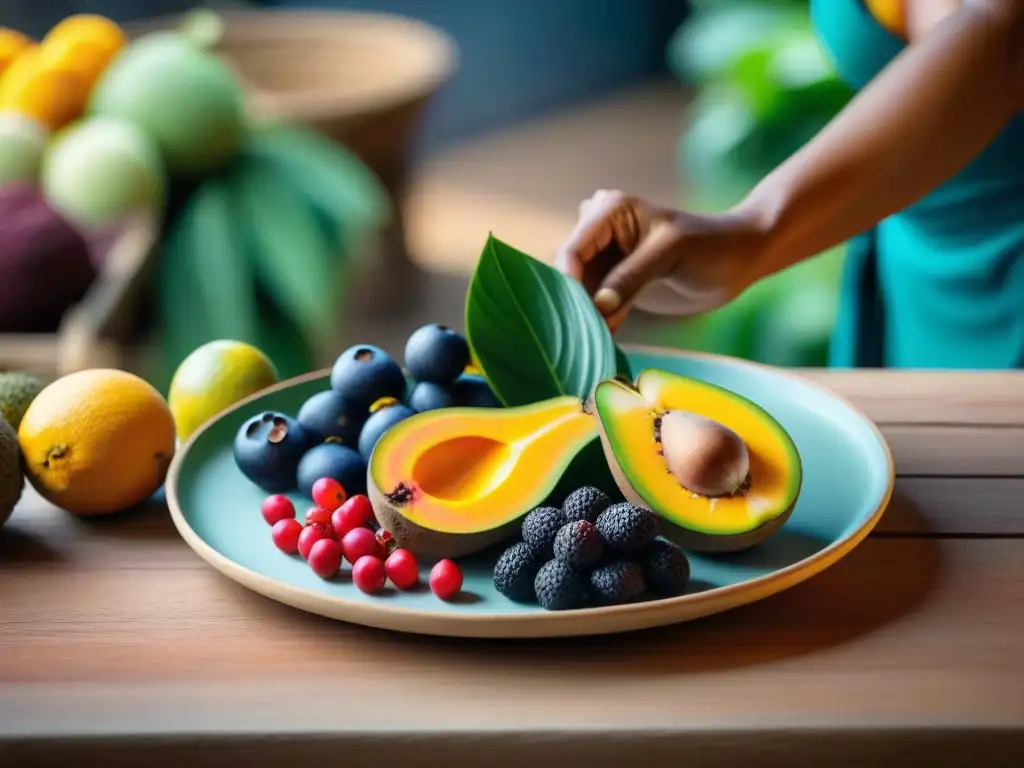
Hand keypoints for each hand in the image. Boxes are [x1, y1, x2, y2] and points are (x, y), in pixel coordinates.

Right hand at [554, 190, 765, 331]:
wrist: (740, 260)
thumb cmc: (711, 244)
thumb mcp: (669, 253)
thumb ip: (630, 277)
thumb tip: (598, 306)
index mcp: (608, 211)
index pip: (573, 249)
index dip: (569, 280)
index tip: (578, 314)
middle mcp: (600, 233)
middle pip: (570, 271)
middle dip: (576, 301)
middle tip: (583, 333)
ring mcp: (607, 260)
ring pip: (581, 292)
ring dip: (586, 316)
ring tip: (593, 341)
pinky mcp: (617, 285)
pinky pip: (598, 306)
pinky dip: (601, 323)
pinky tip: (607, 340)